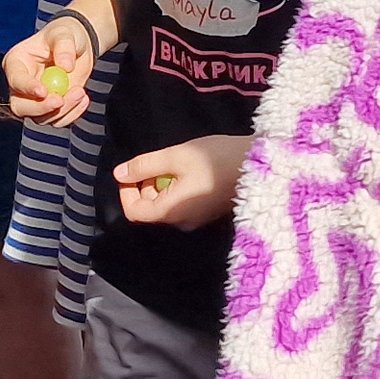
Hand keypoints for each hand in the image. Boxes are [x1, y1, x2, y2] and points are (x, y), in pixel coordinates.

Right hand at [3, 16, 99, 124]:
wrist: (79, 48)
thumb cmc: (66, 35)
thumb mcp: (65, 34)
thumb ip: (64, 46)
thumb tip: (65, 66)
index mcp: (16, 63)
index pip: (15, 80)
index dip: (27, 88)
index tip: (44, 90)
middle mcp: (21, 85)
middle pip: (20, 107)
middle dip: (40, 108)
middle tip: (60, 100)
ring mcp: (34, 100)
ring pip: (41, 118)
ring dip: (63, 110)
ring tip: (80, 92)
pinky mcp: (50, 109)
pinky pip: (57, 121)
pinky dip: (72, 113)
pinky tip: (83, 98)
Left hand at [113, 135, 251, 227]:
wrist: (260, 165)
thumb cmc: (216, 159)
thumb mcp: (176, 156)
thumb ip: (145, 165)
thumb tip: (119, 173)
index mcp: (170, 212)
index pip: (134, 212)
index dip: (126, 191)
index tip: (133, 170)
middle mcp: (182, 222)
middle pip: (150, 209)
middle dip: (145, 185)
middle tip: (157, 161)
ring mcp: (197, 219)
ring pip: (166, 205)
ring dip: (161, 184)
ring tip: (175, 161)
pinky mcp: (208, 212)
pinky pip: (182, 204)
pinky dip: (176, 188)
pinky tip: (189, 169)